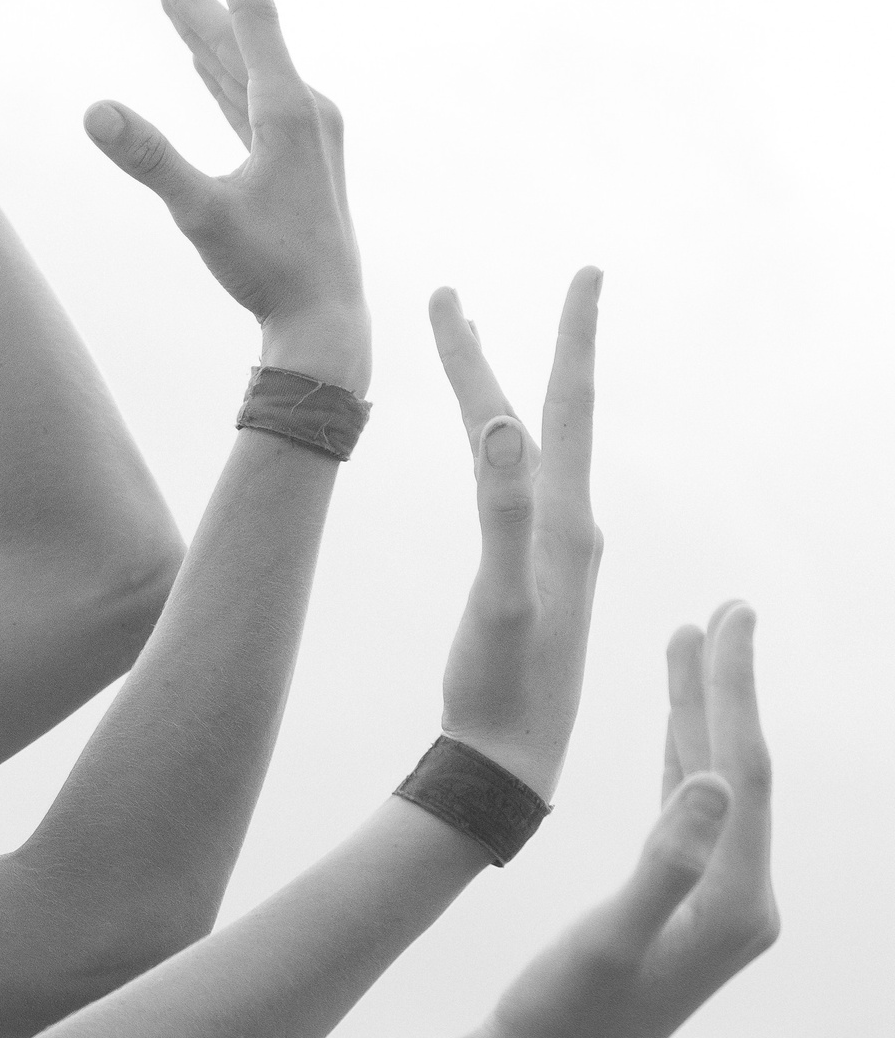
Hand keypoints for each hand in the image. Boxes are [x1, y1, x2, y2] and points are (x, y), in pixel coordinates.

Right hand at [86, 0, 366, 391]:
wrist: (326, 319)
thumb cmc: (269, 271)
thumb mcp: (200, 213)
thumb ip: (149, 158)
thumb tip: (94, 109)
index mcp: (287, 110)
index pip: (252, 15)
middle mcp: (303, 109)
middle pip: (239, 37)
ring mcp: (303, 133)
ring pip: (242, 67)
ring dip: (204, 33)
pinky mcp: (294, 157)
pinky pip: (248, 99)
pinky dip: (221, 74)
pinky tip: (202, 62)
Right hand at [431, 270, 605, 795]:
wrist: (510, 766)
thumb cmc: (503, 692)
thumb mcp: (501, 602)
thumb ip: (502, 513)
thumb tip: (500, 425)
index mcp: (565, 522)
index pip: (565, 408)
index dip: (573, 337)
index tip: (586, 271)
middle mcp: (567, 526)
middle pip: (534, 418)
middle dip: (496, 351)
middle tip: (452, 297)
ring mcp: (550, 551)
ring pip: (519, 450)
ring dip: (490, 394)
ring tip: (464, 350)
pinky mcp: (528, 575)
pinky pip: (510, 488)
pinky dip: (491, 449)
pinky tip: (487, 450)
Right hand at [474, 605, 778, 1037]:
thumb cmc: (564, 1016)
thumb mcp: (610, 938)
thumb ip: (665, 862)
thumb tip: (717, 783)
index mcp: (736, 901)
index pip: (743, 772)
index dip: (732, 690)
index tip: (724, 618)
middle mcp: (743, 899)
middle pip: (741, 767)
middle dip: (730, 686)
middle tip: (726, 606)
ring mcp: (717, 902)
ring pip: (717, 783)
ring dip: (705, 711)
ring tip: (694, 638)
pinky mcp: (685, 905)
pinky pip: (692, 811)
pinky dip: (684, 755)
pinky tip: (677, 727)